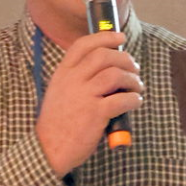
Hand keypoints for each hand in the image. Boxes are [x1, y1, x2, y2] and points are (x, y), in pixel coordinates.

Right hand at [35, 30, 143, 176]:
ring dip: (132, 79)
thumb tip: (106, 69)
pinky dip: (134, 99)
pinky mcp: (96, 113)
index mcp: (63, 73)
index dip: (104, 37)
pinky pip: (122, 99)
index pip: (83, 45)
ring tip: (137, 87)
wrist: (48, 149)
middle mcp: (73, 80)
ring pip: (115, 74)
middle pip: (104, 55)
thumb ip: (77, 78)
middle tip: (134, 68)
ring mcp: (84, 96)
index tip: (120, 37)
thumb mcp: (59, 93)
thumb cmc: (57, 123)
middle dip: (125, 59)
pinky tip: (135, 102)